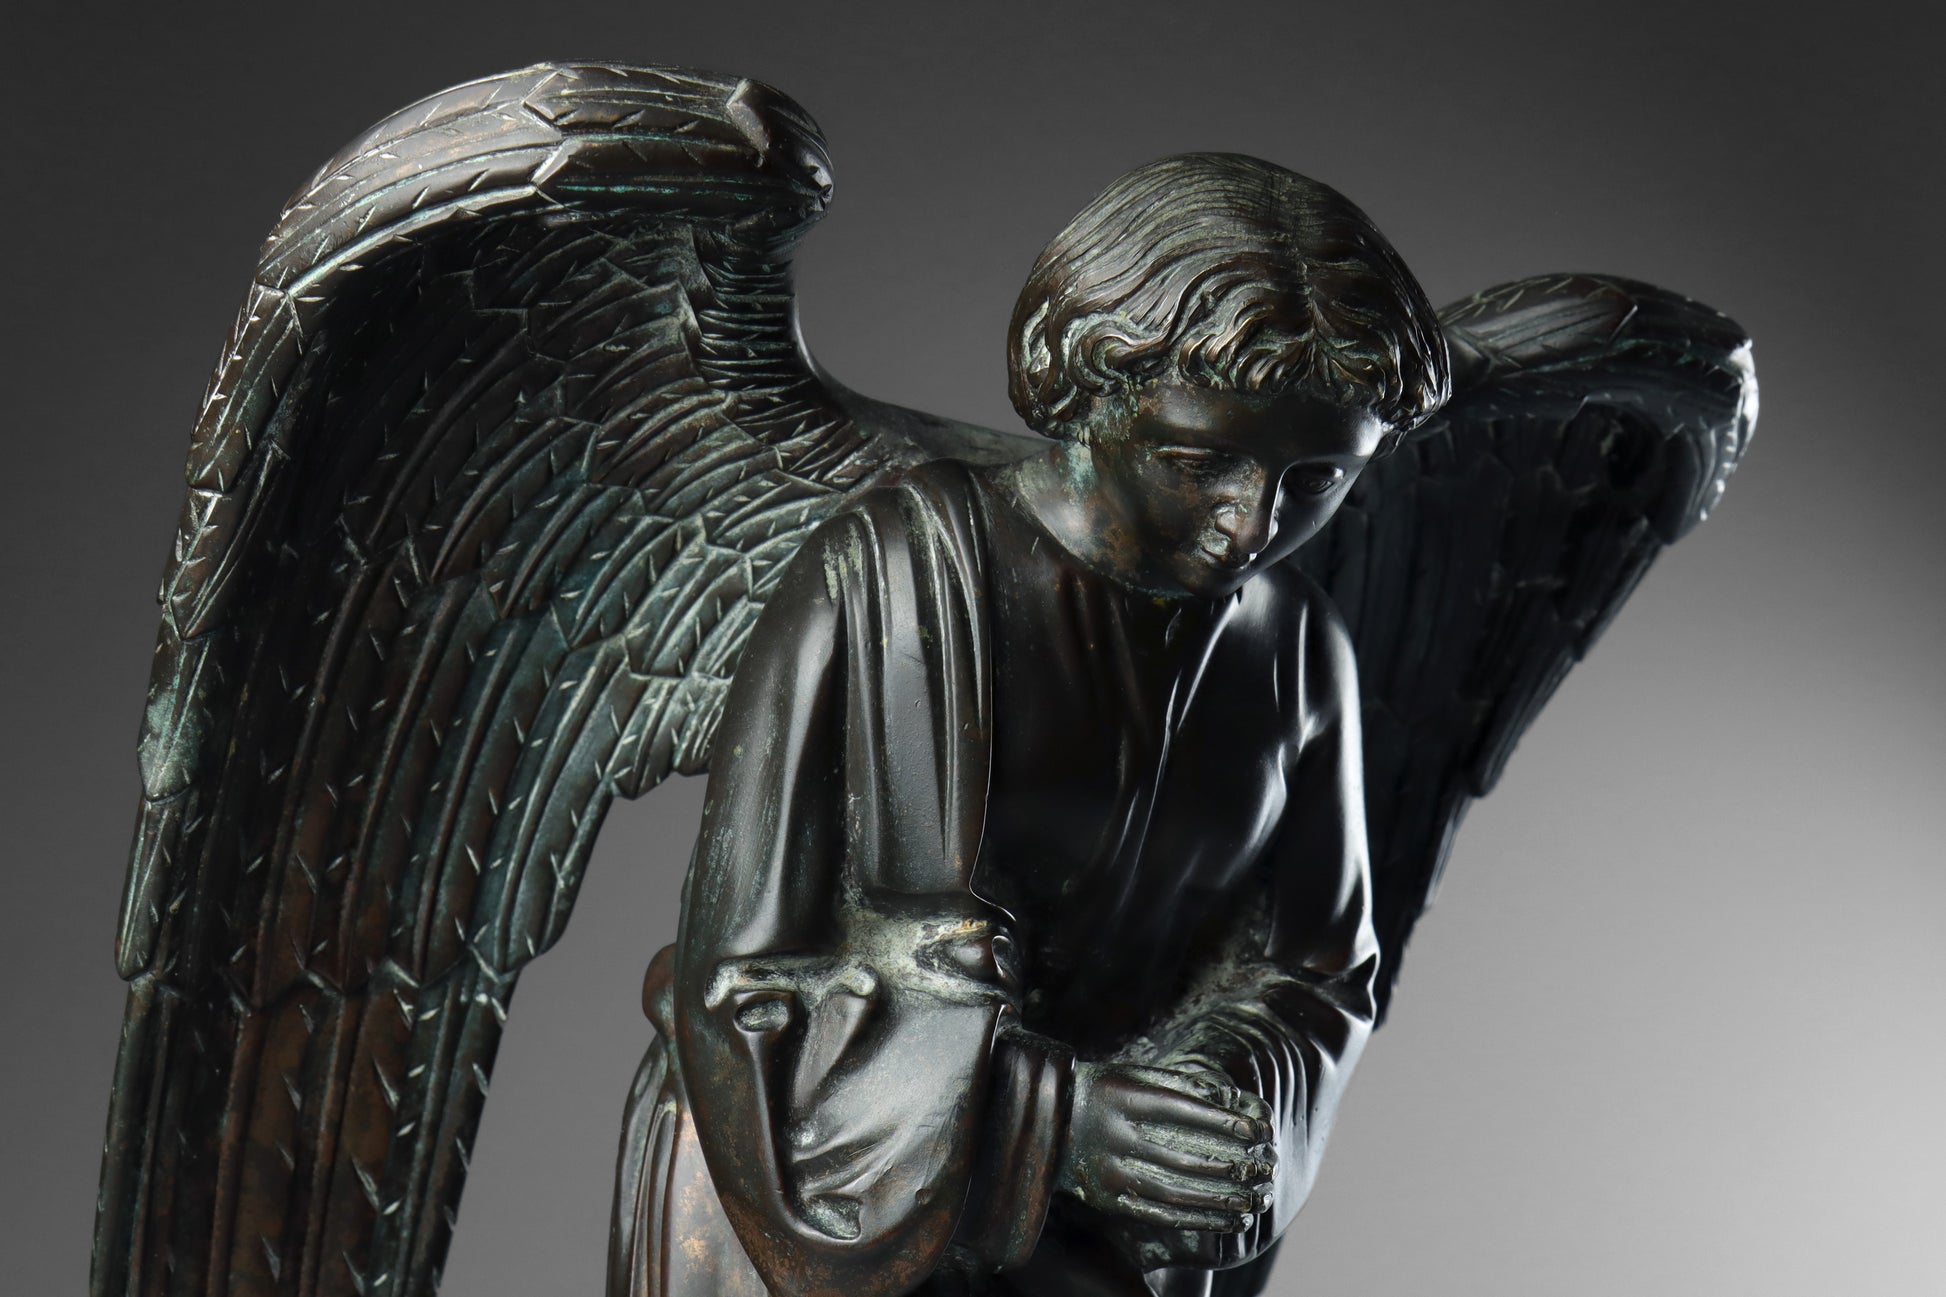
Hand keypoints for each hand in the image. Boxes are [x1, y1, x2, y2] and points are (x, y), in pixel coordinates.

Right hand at [1056, 1061, 1275, 1231]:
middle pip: (1186, 1157)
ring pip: (1177, 1192)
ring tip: (1252, 1200)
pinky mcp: (1109, 1198)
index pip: (1188, 1113)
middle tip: (1263, 1169)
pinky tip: (1226, 1218)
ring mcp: (1111, 1170)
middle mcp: (1117, 1135)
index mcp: (1126, 1098)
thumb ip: (1180, 1083)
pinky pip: (1161, 1214)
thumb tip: (1230, 1097)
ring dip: (1220, 1199)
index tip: (1259, 1132)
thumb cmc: (1104, 1092)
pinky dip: (1198, 1219)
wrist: (1050, 1122)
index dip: (1228, 1124)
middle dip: (1232, 1166)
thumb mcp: (1135, 1075)